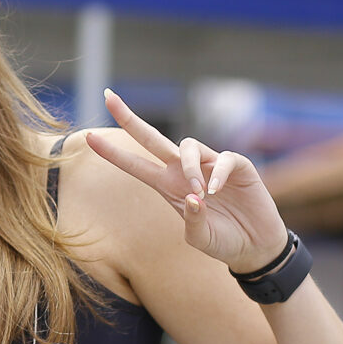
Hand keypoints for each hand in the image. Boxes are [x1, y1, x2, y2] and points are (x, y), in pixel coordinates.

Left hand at [85, 89, 288, 273]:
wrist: (254, 247)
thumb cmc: (222, 242)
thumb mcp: (199, 239)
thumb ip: (192, 221)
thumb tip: (194, 197)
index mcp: (167, 186)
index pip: (134, 164)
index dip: (112, 152)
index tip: (88, 137)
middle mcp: (184, 170)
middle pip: (151, 138)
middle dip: (129, 118)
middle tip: (108, 96)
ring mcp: (209, 165)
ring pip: (187, 146)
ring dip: (189, 166)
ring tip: (200, 192)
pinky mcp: (236, 166)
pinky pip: (223, 158)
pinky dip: (218, 173)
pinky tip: (216, 190)